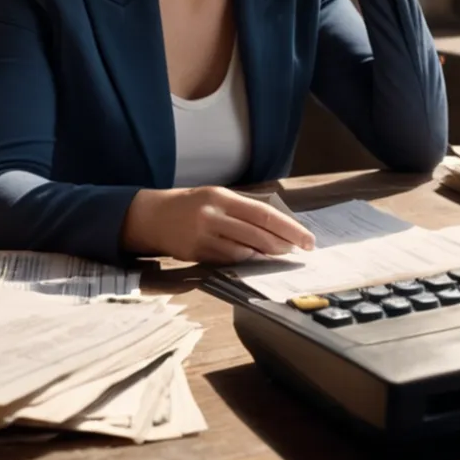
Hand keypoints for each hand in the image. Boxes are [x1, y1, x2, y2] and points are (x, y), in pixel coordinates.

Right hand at [121, 186, 315, 263]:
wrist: (153, 216)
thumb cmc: (191, 205)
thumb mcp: (216, 196)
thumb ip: (242, 210)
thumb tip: (276, 227)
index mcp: (222, 197)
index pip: (264, 214)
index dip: (289, 228)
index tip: (307, 239)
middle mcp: (213, 215)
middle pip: (257, 235)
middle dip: (283, 245)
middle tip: (299, 251)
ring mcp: (203, 236)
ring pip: (244, 252)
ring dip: (267, 257)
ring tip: (281, 257)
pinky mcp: (196, 254)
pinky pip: (228, 262)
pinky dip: (246, 263)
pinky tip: (258, 262)